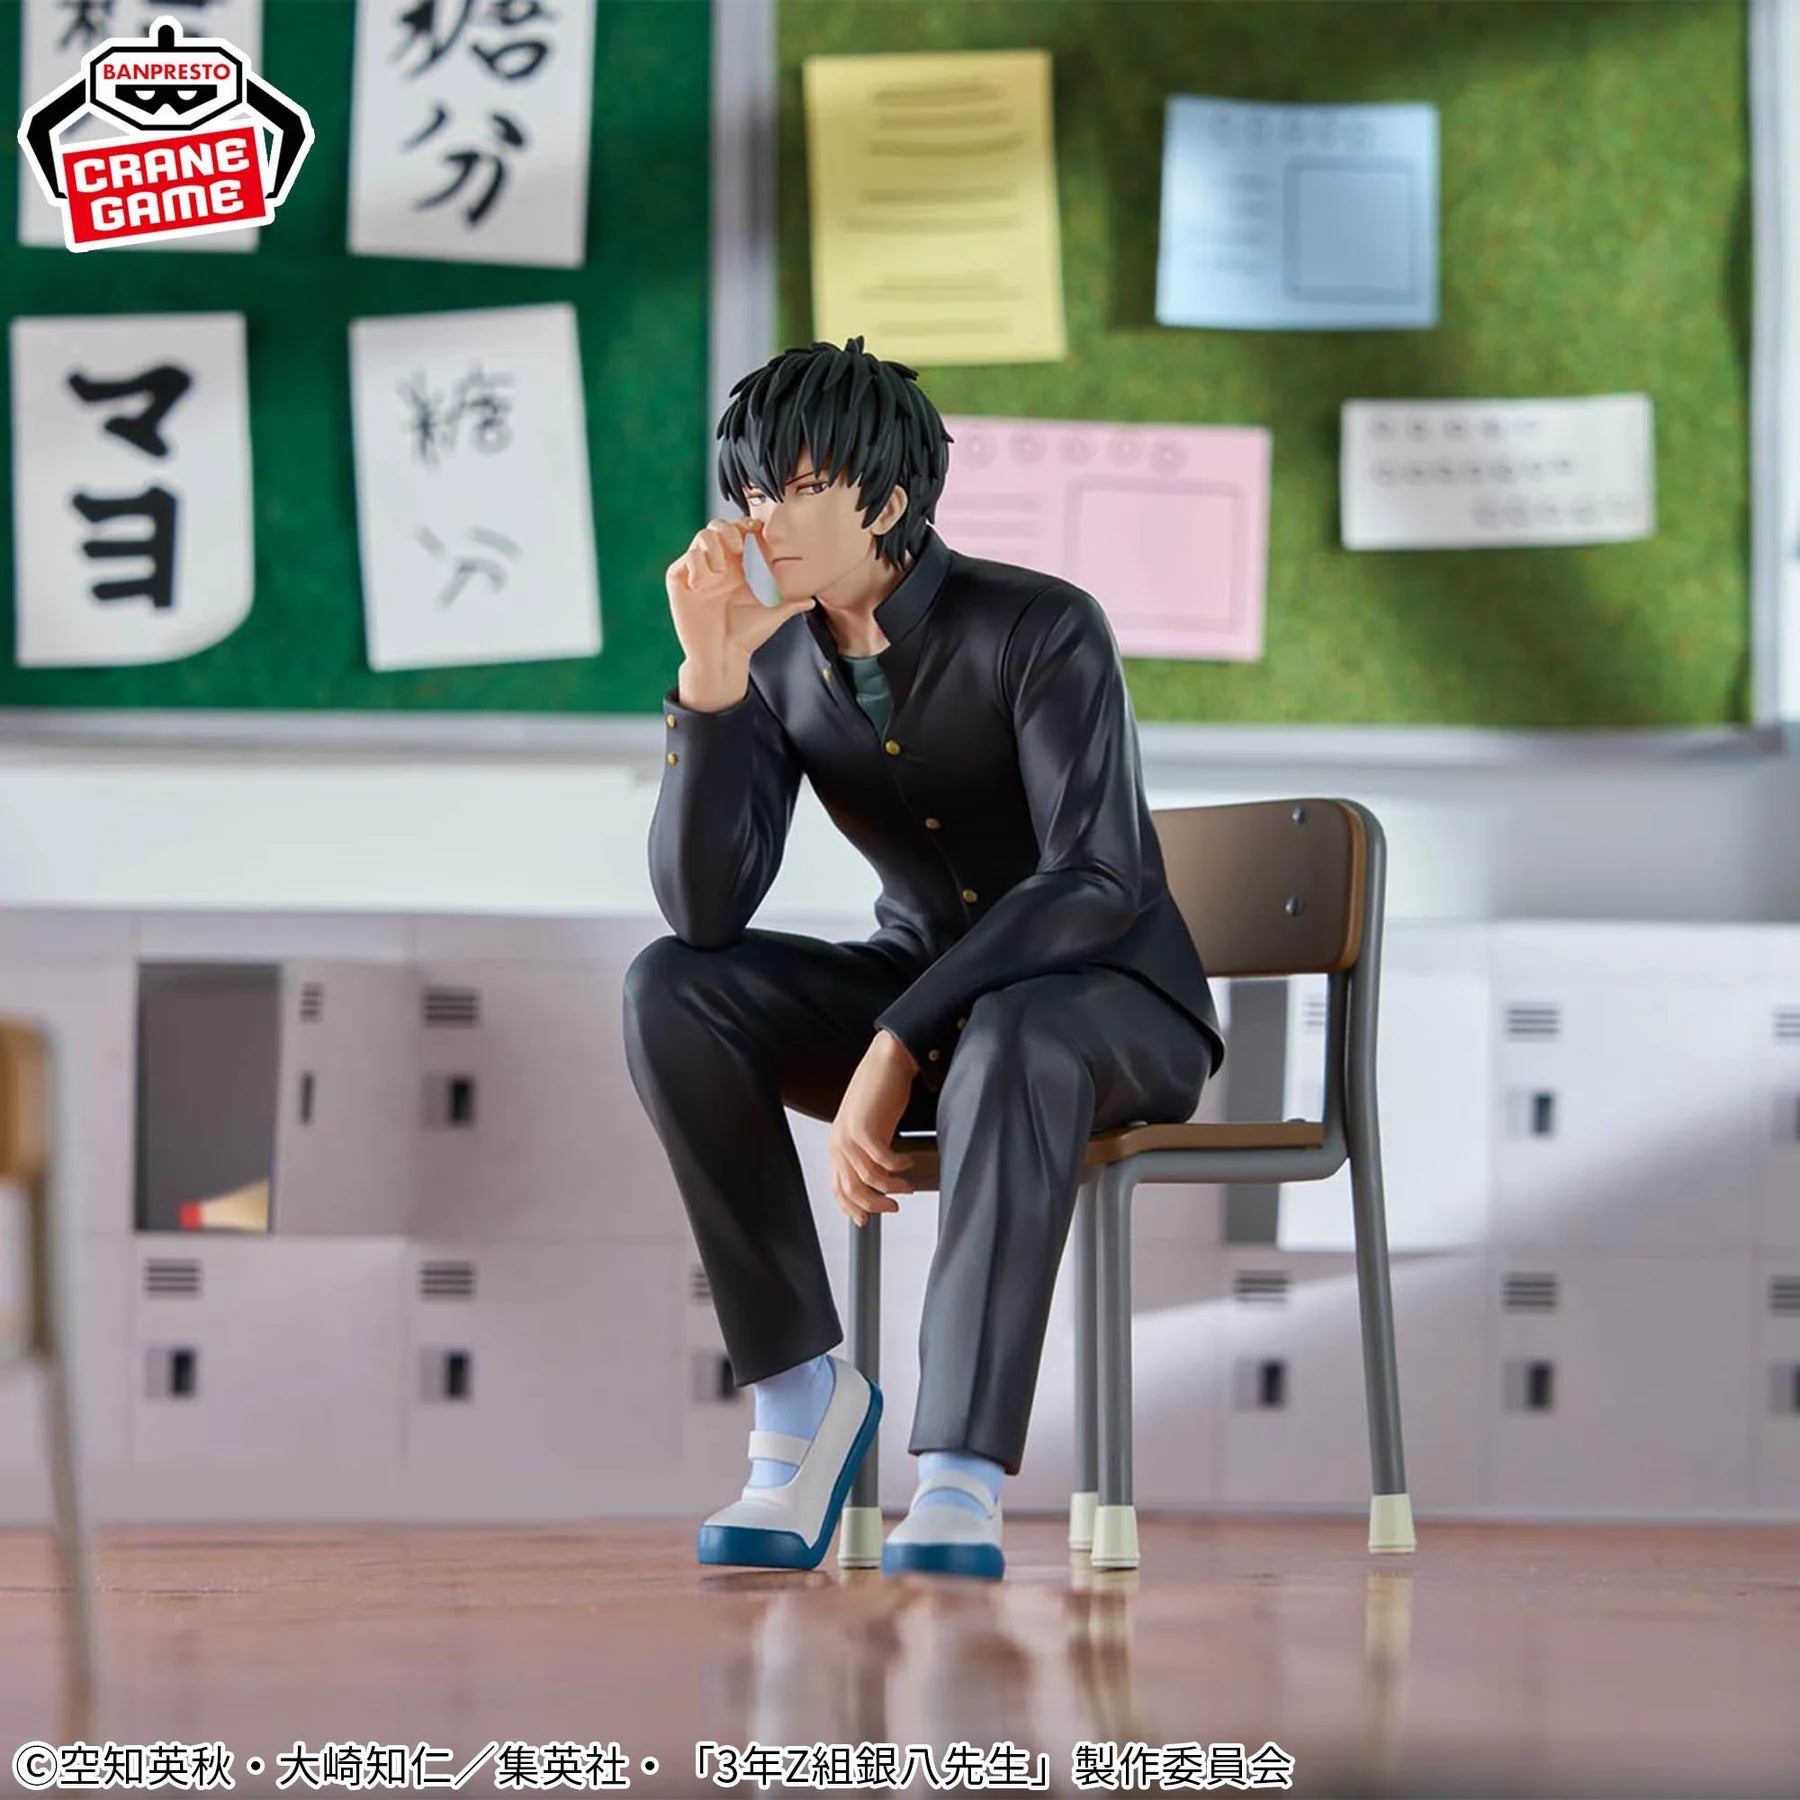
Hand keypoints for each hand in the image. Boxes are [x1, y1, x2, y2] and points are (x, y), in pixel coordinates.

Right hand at [665, 516, 814, 676]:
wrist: (722, 656)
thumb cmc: (747, 636)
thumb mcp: (773, 614)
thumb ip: (791, 602)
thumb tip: (813, 598)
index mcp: (738, 565)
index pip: (740, 531)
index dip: (748, 526)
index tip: (759, 534)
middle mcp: (717, 564)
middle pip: (718, 526)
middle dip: (729, 529)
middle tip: (741, 547)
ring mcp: (698, 572)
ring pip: (702, 536)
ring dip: (714, 545)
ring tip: (722, 570)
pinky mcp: (680, 582)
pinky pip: (687, 559)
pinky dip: (697, 564)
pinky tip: (704, 584)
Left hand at [831, 1032, 918, 1226]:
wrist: (886, 1061)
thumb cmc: (881, 1094)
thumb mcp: (871, 1130)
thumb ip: (869, 1154)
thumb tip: (881, 1183)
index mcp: (838, 1145)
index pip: (838, 1187)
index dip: (853, 1208)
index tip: (868, 1220)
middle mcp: (838, 1142)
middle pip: (852, 1189)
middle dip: (875, 1204)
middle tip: (896, 1206)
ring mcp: (848, 1135)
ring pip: (868, 1178)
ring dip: (891, 1187)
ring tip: (908, 1185)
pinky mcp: (864, 1126)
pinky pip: (882, 1160)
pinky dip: (897, 1167)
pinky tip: (908, 1163)